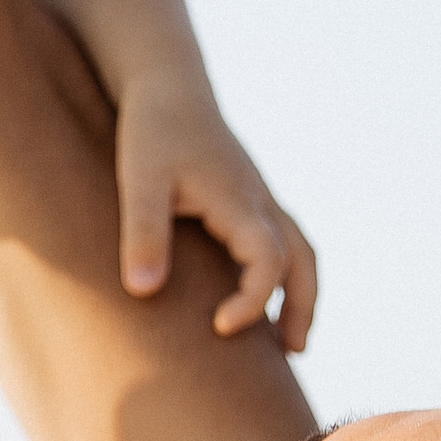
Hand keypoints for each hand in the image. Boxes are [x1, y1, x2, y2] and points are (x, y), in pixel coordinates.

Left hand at [118, 75, 315, 350]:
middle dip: (300, 307)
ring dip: (299, 295)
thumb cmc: (150, 130)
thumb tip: (142, 291)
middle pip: (302, 260)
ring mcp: (258, 198)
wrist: (167, 87)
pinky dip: (282, 275)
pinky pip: (280, 241)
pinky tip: (259, 302)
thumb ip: (141, 233)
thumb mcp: (139, 181)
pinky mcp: (246, 197)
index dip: (254, 298)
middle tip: (290, 354)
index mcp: (239, 200)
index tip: (223, 328)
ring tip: (287, 344)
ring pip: (299, 250)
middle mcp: (259, 201)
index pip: (269, 259)